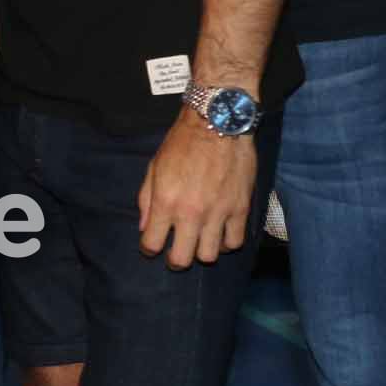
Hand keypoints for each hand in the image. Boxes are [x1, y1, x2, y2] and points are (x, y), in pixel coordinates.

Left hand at [136, 114, 254, 269]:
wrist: (217, 124)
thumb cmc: (181, 143)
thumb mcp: (154, 168)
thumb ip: (146, 200)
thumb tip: (144, 227)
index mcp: (165, 202)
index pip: (152, 244)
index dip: (148, 250)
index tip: (151, 247)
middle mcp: (191, 213)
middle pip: (182, 259)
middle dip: (175, 261)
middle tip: (175, 254)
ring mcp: (218, 213)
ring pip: (210, 256)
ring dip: (202, 252)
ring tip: (199, 242)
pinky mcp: (240, 209)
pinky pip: (235, 241)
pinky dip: (226, 242)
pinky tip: (220, 234)